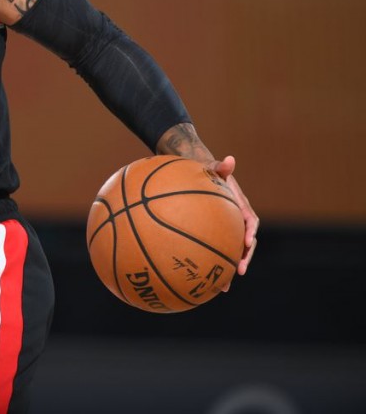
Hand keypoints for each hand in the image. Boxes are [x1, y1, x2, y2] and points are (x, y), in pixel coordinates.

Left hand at [206, 155, 258, 289]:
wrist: (196, 173)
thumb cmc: (204, 170)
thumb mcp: (211, 167)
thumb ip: (221, 166)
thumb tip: (230, 159)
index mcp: (239, 206)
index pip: (250, 220)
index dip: (250, 232)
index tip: (247, 241)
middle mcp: (235, 220)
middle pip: (245, 242)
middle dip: (244, 258)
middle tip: (240, 271)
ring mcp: (225, 229)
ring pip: (230, 252)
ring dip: (229, 268)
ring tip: (223, 287)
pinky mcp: (213, 234)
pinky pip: (213, 251)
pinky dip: (209, 265)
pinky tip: (199, 281)